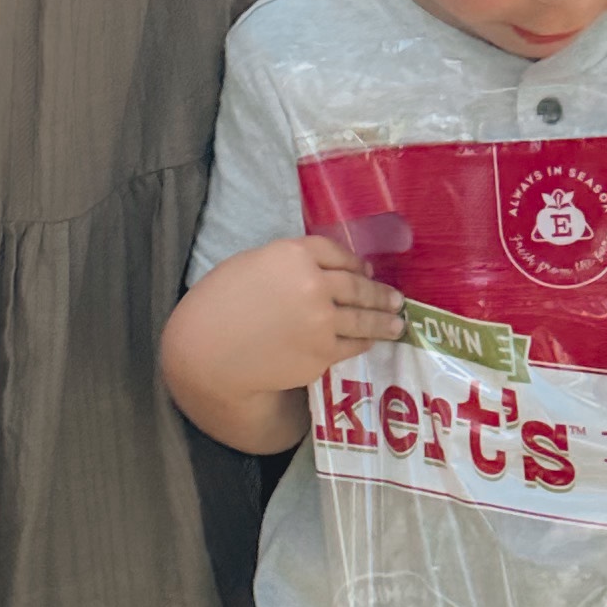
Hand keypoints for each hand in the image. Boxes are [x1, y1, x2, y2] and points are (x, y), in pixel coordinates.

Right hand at [174, 233, 401, 401]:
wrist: (209, 352)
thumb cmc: (219, 303)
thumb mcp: (252, 264)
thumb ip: (289, 262)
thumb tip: (323, 270)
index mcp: (294, 254)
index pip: (338, 253)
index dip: (355, 263)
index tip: (366, 271)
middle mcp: (315, 283)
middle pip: (358, 285)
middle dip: (380, 294)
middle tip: (396, 298)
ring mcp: (322, 320)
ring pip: (363, 318)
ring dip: (384, 320)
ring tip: (397, 322)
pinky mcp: (322, 352)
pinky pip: (351, 344)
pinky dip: (363, 341)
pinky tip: (369, 341)